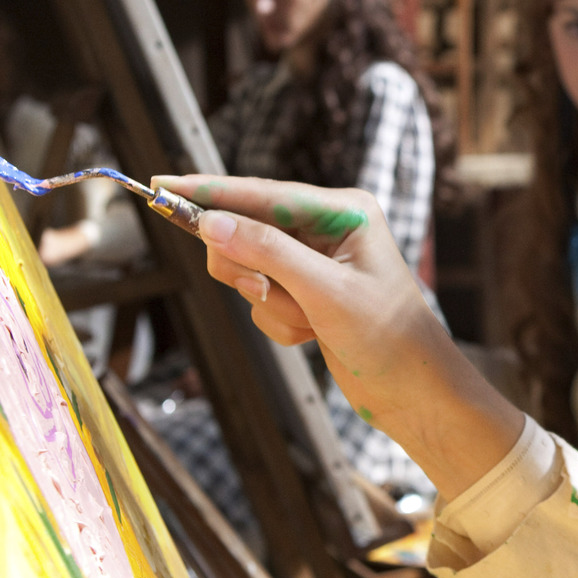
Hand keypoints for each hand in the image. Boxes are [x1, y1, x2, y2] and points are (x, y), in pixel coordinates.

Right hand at [155, 174, 524, 498]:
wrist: (413, 392)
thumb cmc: (389, 336)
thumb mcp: (325, 292)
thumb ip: (267, 253)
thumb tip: (212, 223)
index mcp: (343, 210)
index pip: (263, 193)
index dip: (211, 191)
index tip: (163, 184)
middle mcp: (327, 229)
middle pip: (246, 230)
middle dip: (251, 270)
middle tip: (262, 290)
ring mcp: (314, 263)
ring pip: (249, 271)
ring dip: (272, 305)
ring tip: (308, 322)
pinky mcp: (306, 294)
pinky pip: (263, 301)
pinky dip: (280, 323)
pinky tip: (313, 336)